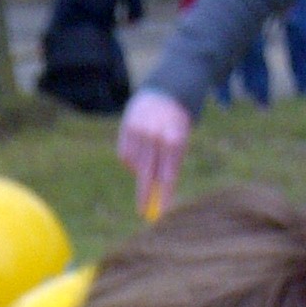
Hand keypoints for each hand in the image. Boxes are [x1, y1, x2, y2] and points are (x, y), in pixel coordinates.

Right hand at [117, 90, 192, 218]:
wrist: (165, 93)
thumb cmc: (176, 128)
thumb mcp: (180, 145)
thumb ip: (169, 169)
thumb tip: (157, 198)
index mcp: (174, 140)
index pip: (168, 175)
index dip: (164, 196)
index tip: (161, 213)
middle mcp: (155, 135)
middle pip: (147, 174)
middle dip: (145, 195)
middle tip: (142, 212)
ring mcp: (139, 130)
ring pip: (135, 166)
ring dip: (140, 171)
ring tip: (150, 157)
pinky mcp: (127, 126)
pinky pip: (125, 156)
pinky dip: (131, 160)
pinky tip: (140, 149)